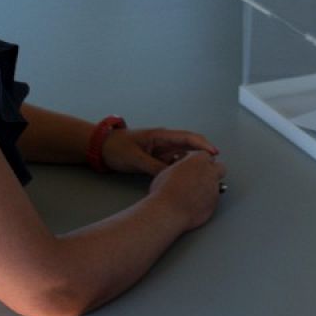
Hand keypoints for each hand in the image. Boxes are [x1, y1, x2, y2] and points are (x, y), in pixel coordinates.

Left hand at [103, 127, 219, 176]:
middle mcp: (165, 142)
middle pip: (190, 147)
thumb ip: (154, 167)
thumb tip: (172, 176)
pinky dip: (182, 170)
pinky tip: (187, 179)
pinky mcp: (157, 159)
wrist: (101, 148)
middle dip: (203, 155)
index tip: (214, 154)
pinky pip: (174, 164)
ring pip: (183, 157)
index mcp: (161, 136)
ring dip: (193, 164)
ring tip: (204, 176)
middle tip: (214, 168)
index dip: (203, 144)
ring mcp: (162, 151)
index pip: (187, 138)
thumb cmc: (117, 148)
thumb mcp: (136, 158)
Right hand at [149, 151, 227, 231]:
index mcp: (198, 160)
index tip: (196, 167)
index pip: (207, 155)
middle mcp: (209, 172)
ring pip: (217, 185)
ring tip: (194, 194)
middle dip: (213, 172)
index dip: (201, 162)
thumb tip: (182, 166)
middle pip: (220, 168)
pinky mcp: (214, 203)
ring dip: (209, 187)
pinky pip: (213, 200)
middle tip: (202, 178)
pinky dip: (207, 201)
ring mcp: (214, 188)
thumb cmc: (164, 191)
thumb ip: (181, 166)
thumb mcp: (168, 170)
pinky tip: (195, 204)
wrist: (168, 211)